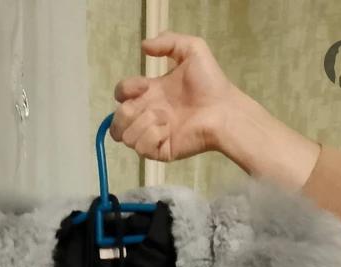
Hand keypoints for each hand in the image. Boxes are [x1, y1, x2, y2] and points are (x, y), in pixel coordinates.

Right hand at [111, 32, 320, 190]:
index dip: (125, 90)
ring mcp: (154, 135)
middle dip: (125, 112)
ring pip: (125, 136)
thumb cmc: (210, 81)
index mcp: (151, 93)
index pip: (121, 95)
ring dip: (141, 124)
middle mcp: (149, 115)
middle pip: (116, 121)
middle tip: (150, 107)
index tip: (144, 86)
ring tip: (164, 119)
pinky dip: (151, 137)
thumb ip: (168, 41)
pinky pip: (141, 149)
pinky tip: (167, 131)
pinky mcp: (161, 151)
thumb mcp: (192, 49)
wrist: (224, 110)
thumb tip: (143, 46)